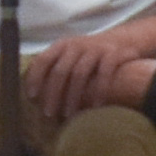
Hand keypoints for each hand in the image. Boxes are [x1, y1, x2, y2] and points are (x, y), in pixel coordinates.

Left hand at [23, 28, 155, 127]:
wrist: (123, 40)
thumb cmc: (90, 55)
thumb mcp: (71, 55)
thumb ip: (54, 67)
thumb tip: (34, 94)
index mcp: (62, 45)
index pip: (43, 59)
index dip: (36, 77)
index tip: (32, 96)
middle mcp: (77, 45)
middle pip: (61, 71)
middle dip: (53, 94)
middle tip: (49, 113)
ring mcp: (96, 49)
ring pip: (80, 74)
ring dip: (72, 96)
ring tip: (68, 114)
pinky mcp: (114, 54)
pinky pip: (104, 74)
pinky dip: (99, 91)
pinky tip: (96, 106)